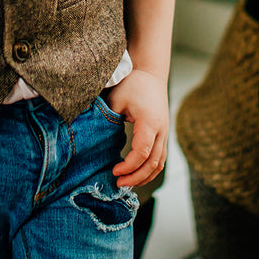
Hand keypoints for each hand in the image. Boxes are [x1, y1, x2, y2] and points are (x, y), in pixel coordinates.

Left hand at [106, 69, 168, 187]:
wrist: (151, 75)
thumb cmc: (133, 85)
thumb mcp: (116, 98)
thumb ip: (108, 118)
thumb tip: (93, 138)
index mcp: (150, 123)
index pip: (142, 153)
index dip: (129, 166)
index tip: (114, 170)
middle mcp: (161, 131)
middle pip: (153, 163)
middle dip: (136, 177)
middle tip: (118, 183)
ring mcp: (165, 134)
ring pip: (159, 164)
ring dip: (144, 177)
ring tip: (126, 183)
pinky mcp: (163, 136)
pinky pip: (160, 159)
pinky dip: (149, 170)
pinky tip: (136, 175)